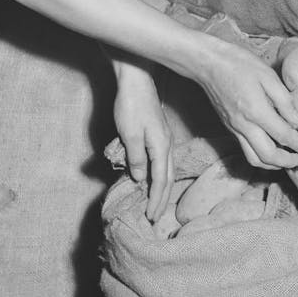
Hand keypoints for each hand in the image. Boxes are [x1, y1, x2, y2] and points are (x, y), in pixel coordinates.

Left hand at [113, 60, 173, 221]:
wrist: (136, 79)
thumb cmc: (131, 105)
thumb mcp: (129, 134)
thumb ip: (136, 158)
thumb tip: (141, 179)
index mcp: (161, 146)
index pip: (160, 180)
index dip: (156, 199)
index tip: (151, 217)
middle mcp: (167, 143)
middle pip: (168, 177)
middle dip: (162, 198)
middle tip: (155, 216)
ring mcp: (164, 137)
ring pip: (167, 168)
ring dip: (162, 187)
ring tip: (155, 202)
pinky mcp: (159, 132)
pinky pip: (162, 160)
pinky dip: (159, 174)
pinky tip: (152, 177)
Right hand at [195, 37, 297, 169]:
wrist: (208, 63)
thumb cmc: (239, 64)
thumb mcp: (268, 75)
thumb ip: (284, 101)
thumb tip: (297, 122)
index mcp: (256, 111)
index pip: (284, 136)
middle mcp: (243, 125)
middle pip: (268, 156)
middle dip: (289, 162)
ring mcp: (234, 129)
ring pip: (255, 159)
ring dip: (274, 164)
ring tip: (290, 159)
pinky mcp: (229, 128)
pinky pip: (246, 150)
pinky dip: (262, 156)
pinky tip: (273, 148)